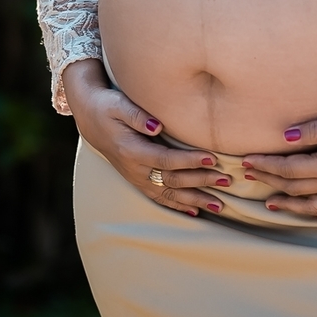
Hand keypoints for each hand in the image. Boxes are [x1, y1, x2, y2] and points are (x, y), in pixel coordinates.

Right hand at [61, 60, 231, 218]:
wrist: (90, 117)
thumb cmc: (107, 107)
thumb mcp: (118, 105)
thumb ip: (138, 116)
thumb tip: (158, 126)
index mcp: (131, 151)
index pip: (165, 160)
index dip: (189, 161)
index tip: (212, 158)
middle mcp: (134, 169)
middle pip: (172, 180)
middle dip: (200, 182)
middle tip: (226, 181)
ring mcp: (136, 177)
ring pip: (168, 193)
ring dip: (194, 199)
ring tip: (219, 204)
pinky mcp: (137, 179)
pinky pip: (159, 196)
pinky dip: (178, 205)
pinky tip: (195, 211)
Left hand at [242, 75, 316, 223]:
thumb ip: (311, 131)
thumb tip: (283, 138)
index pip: (288, 169)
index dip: (266, 165)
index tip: (247, 160)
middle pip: (295, 187)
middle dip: (270, 181)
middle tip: (249, 175)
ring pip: (313, 206)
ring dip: (289, 205)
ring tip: (270, 204)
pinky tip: (314, 211)